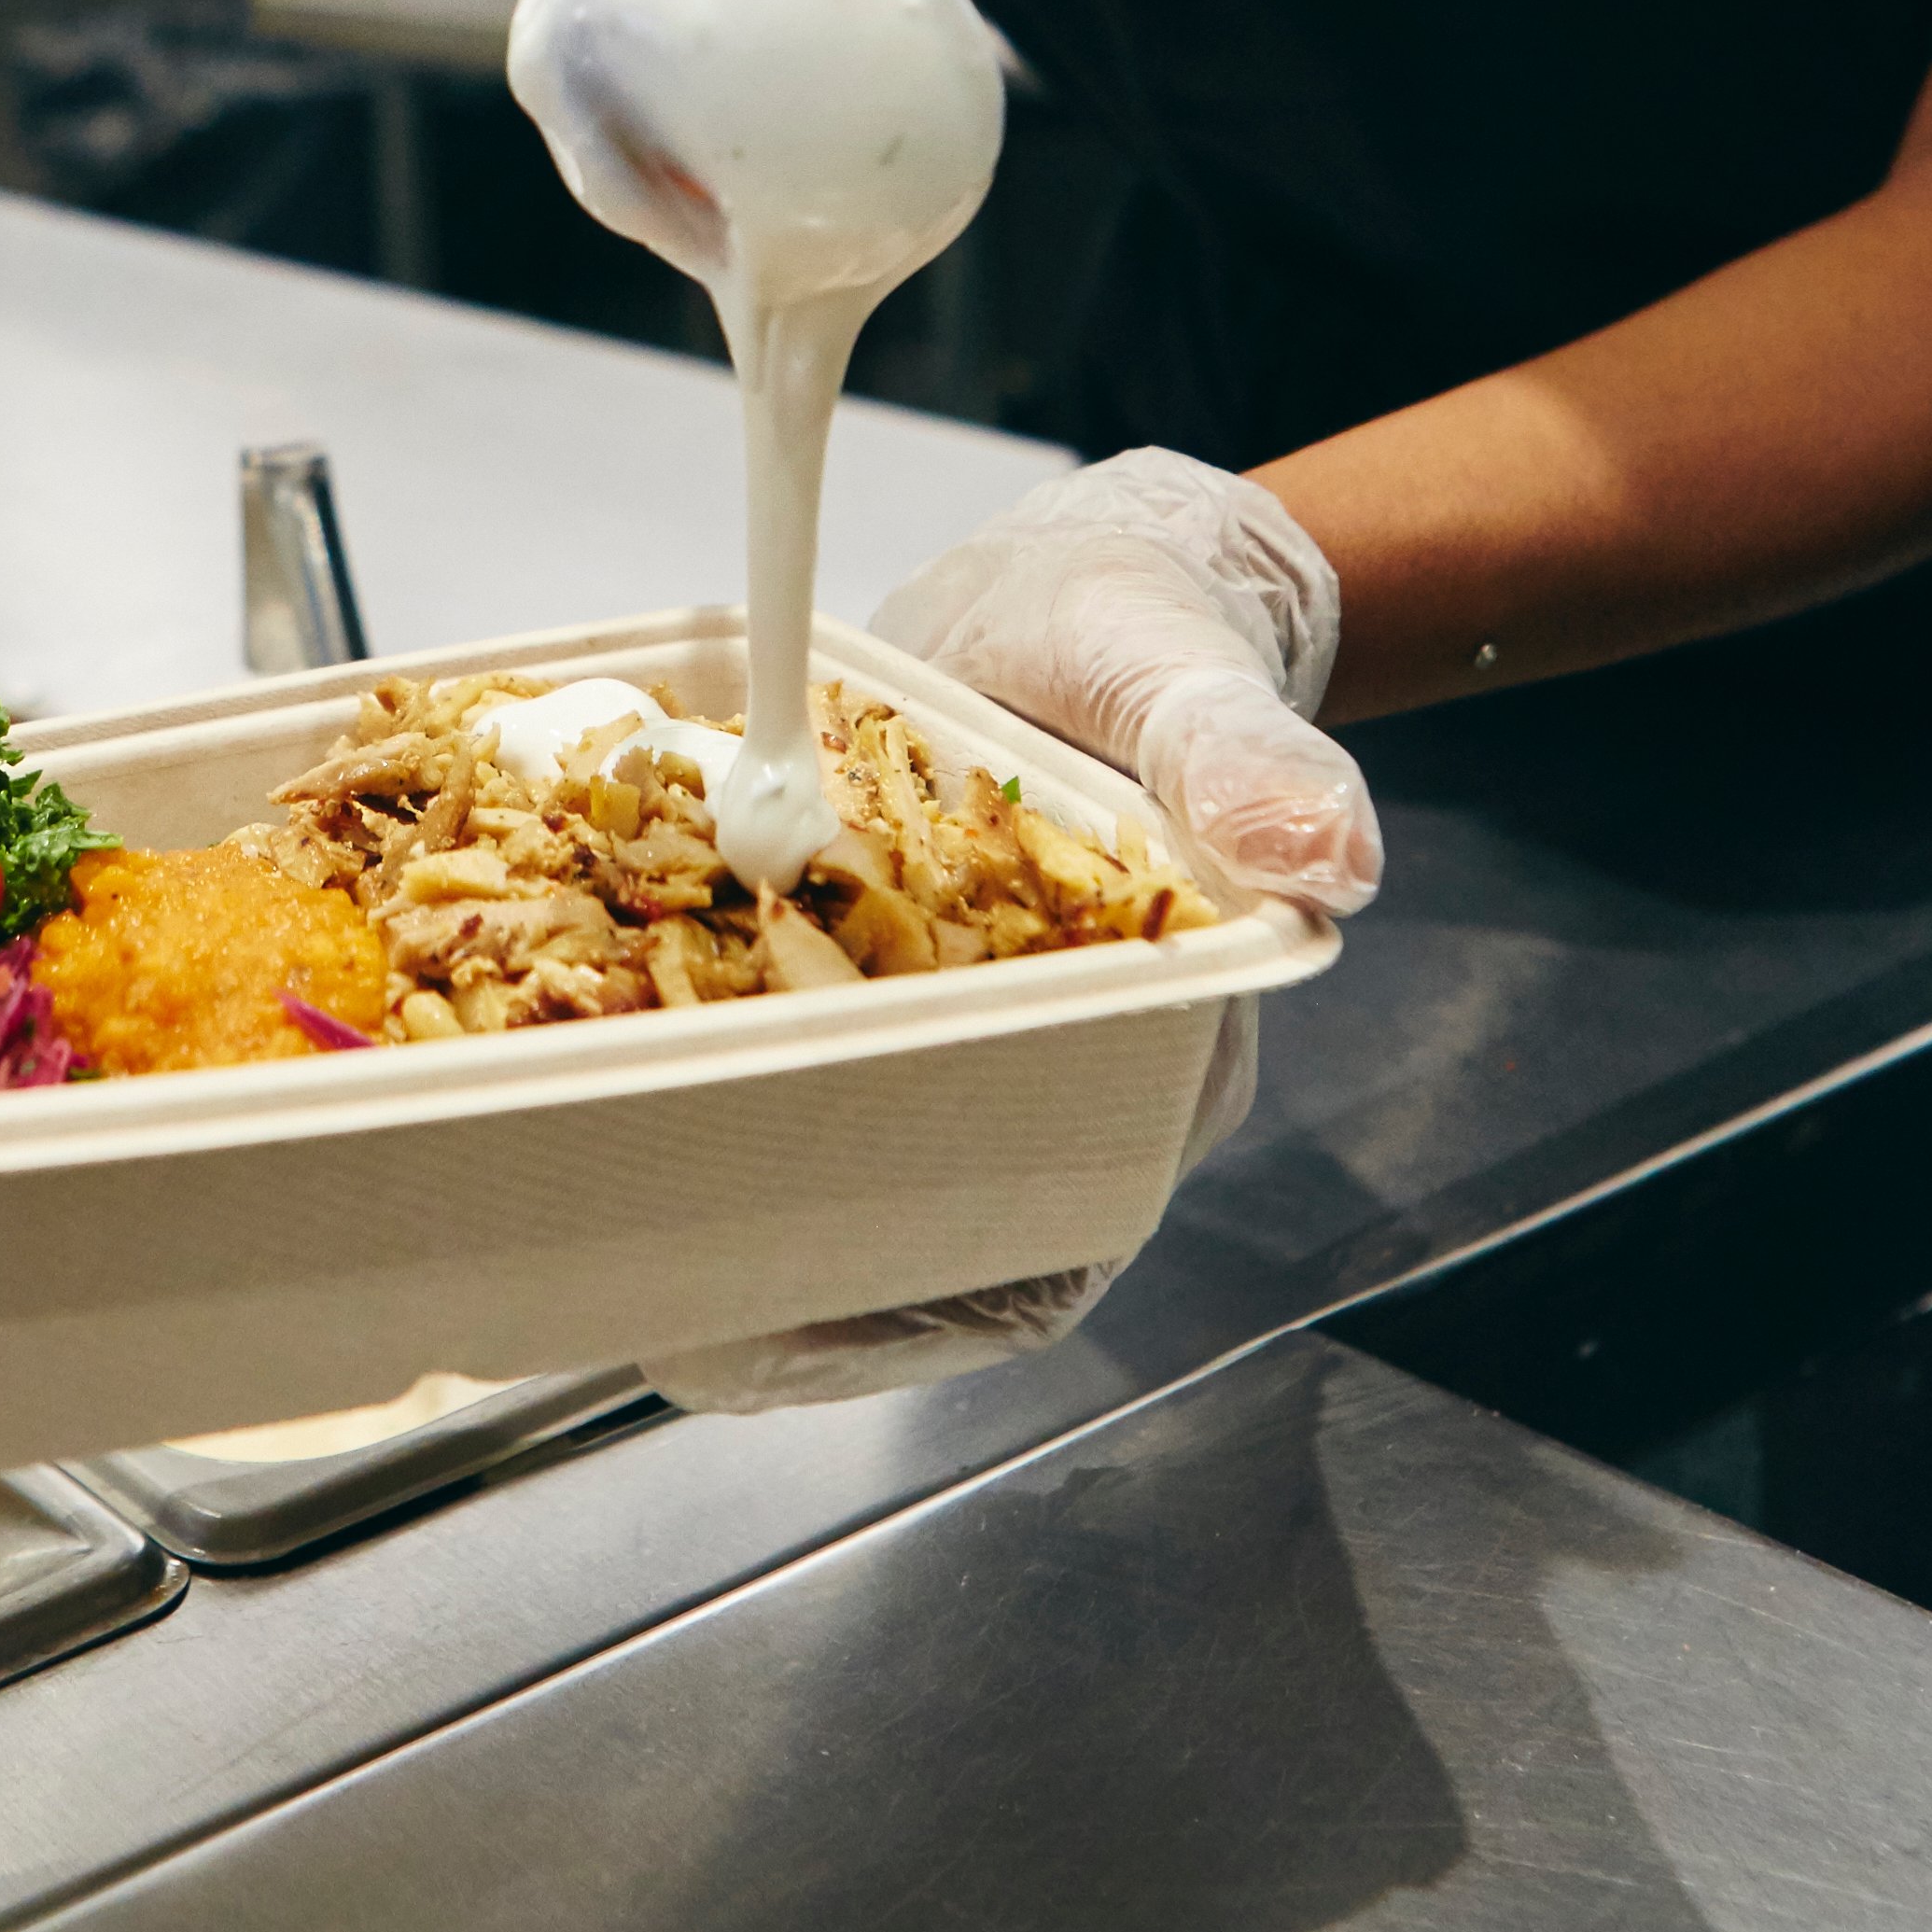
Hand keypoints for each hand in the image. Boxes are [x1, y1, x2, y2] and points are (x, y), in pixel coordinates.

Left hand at [637, 455, 1379, 1417]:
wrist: (1081, 592)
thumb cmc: (1145, 631)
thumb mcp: (1183, 672)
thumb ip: (1241, 757)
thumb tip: (1327, 857)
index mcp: (1159, 1038)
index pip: (1055, 1232)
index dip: (924, 1307)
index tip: (784, 1339)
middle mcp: (1058, 1071)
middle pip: (932, 1246)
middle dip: (794, 1305)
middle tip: (655, 1332)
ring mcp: (961, 1042)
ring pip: (851, 1184)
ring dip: (735, 1232)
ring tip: (605, 1277)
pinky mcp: (880, 995)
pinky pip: (794, 1085)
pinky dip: (707, 1110)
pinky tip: (609, 1123)